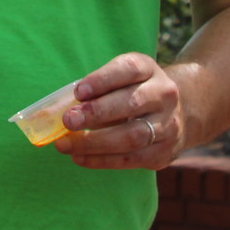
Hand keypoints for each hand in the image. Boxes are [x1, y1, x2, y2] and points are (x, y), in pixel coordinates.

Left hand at [52, 51, 182, 168]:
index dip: (103, 80)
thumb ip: (92, 90)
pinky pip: (131, 159)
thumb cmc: (131, 92)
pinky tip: (79, 157)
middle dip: (97, 113)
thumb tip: (52, 111)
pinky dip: (102, 160)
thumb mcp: (118, 79)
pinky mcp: (165, 152)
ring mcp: (168, 124)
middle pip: (132, 103)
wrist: (177, 113)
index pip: (129, 69)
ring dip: (95, 142)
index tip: (79, 91)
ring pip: (133, 136)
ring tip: (65, 144)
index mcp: (148, 70)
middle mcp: (163, 94)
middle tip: (68, 120)